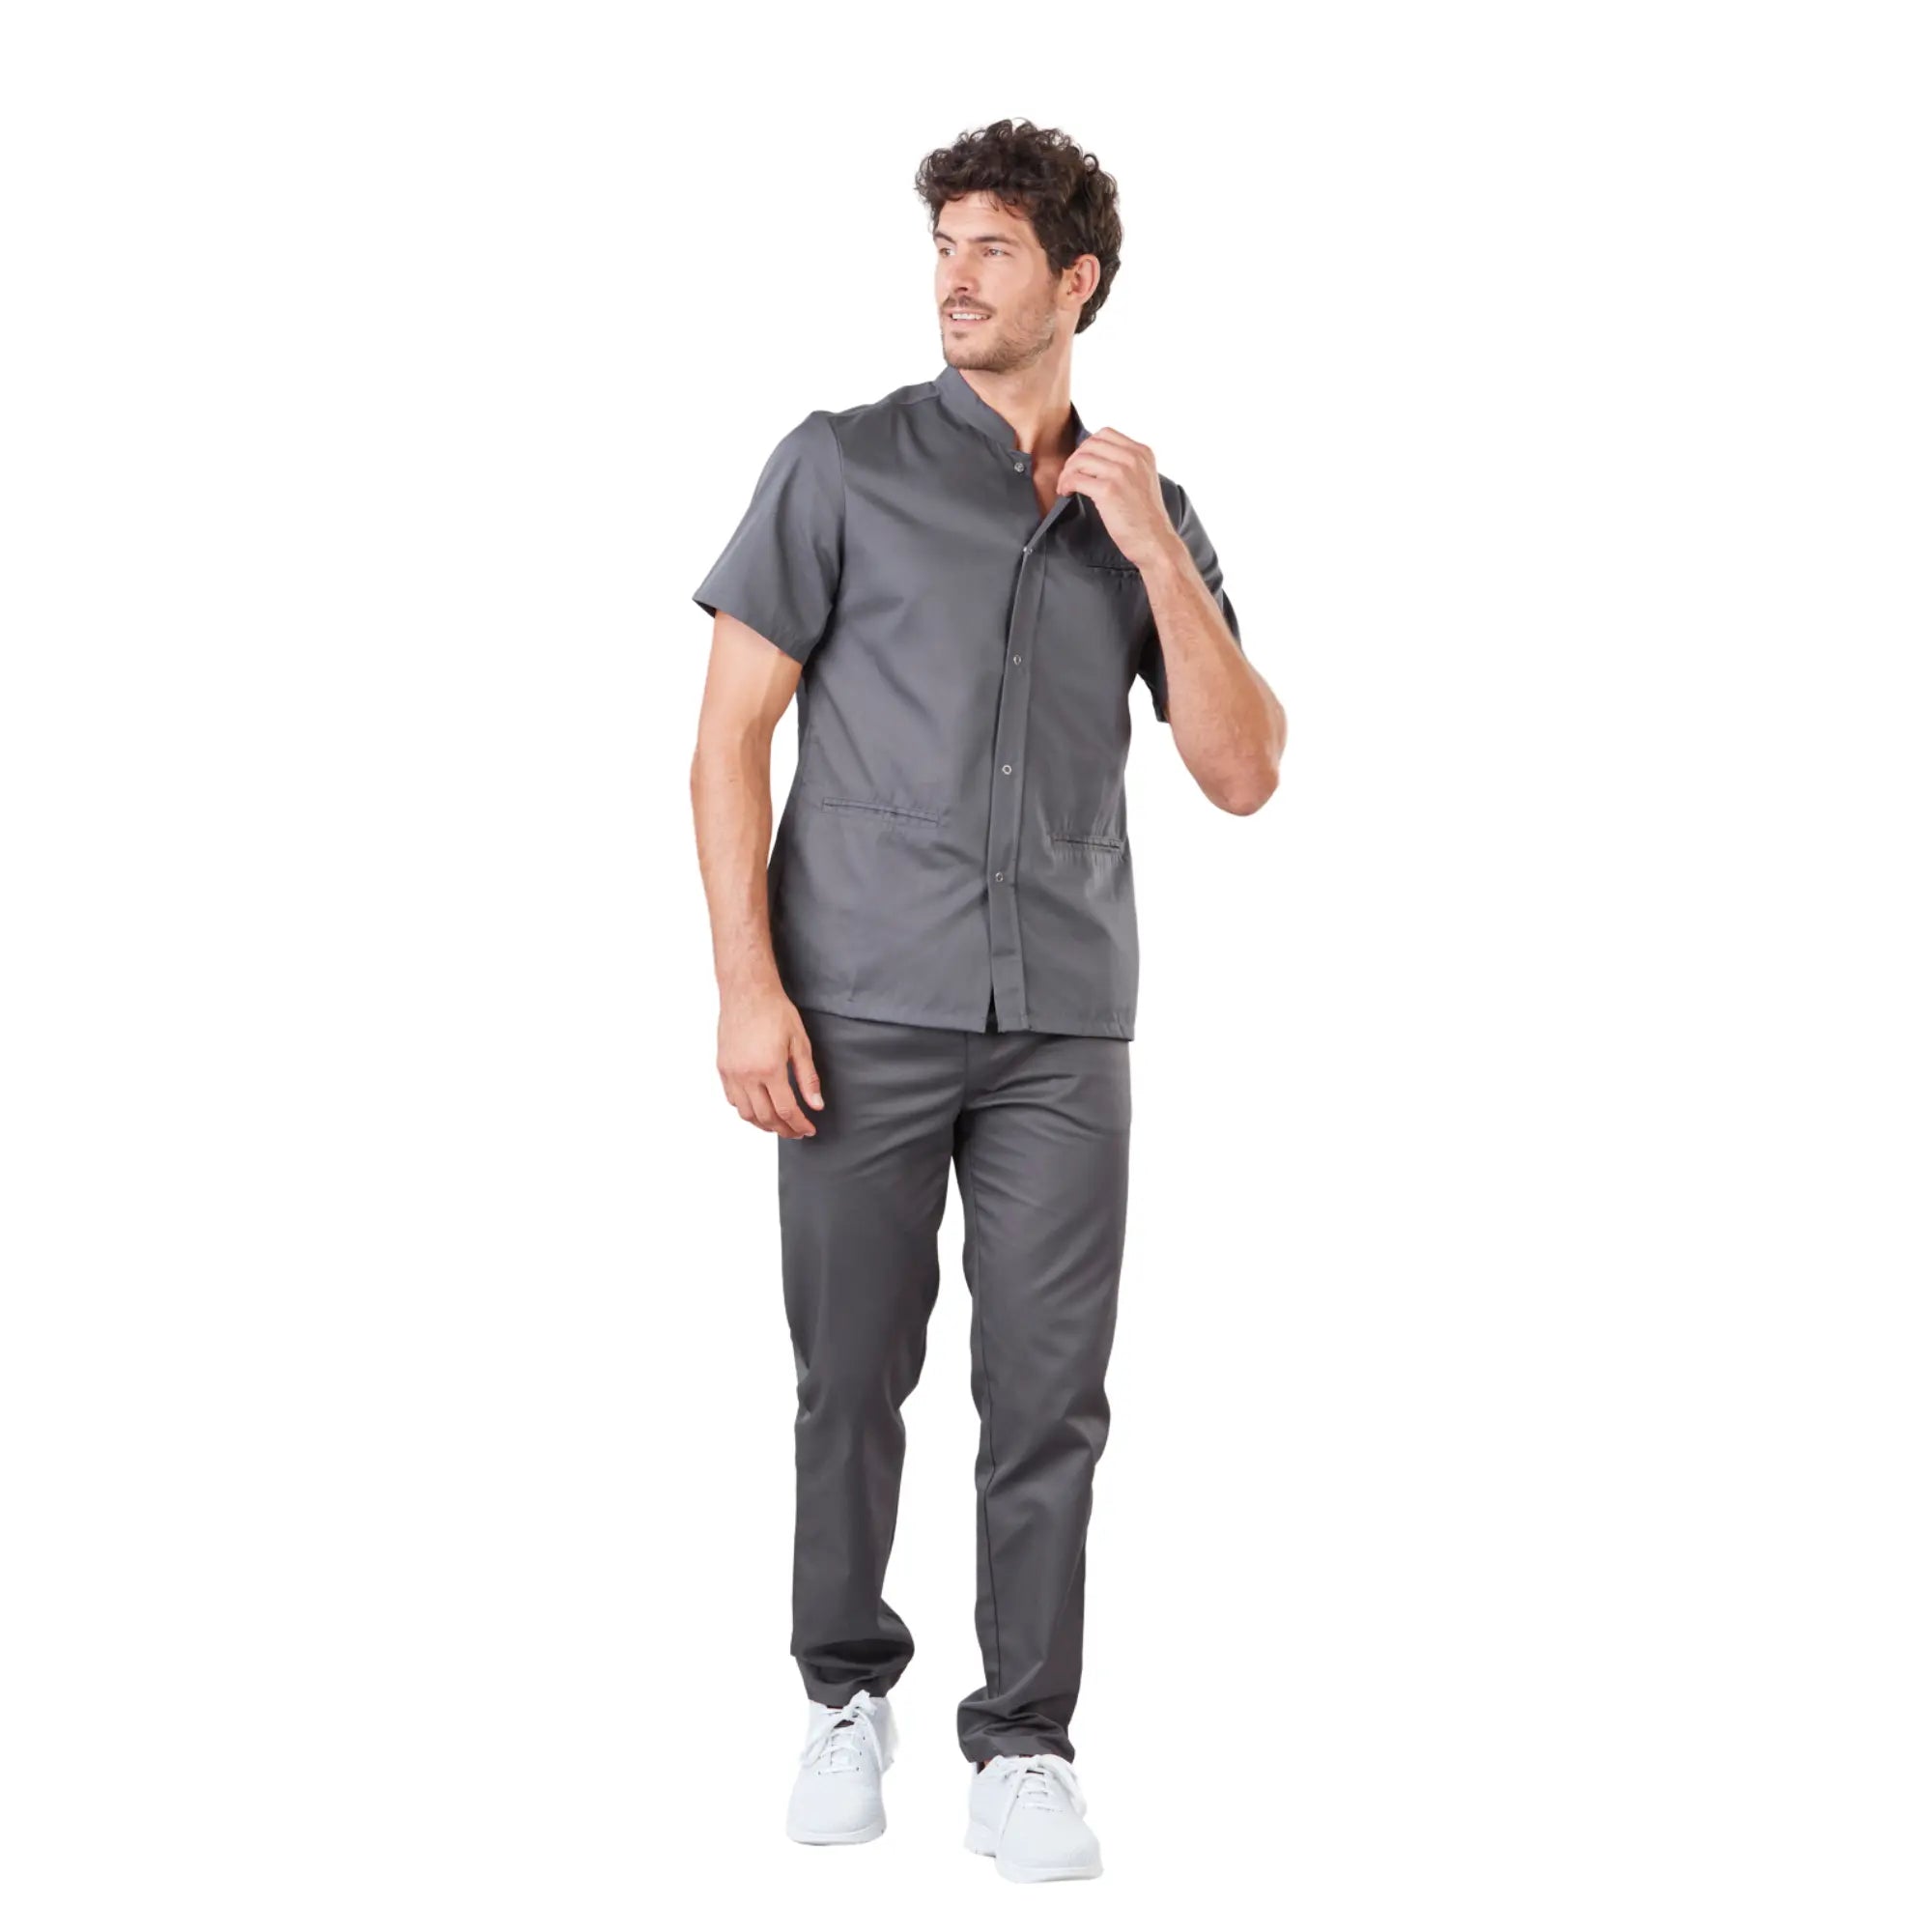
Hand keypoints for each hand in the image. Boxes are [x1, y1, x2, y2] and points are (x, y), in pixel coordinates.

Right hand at [717, 988, 823, 1136]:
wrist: (747, 992)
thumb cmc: (775, 1012)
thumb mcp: (800, 1043)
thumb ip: (808, 1077)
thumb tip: (816, 1105)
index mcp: (770, 1069)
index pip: (786, 1110)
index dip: (798, 1125)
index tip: (808, 1130)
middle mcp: (747, 1075)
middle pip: (765, 1117)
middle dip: (783, 1129)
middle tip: (796, 1132)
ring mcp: (732, 1073)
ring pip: (746, 1113)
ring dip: (763, 1124)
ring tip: (778, 1124)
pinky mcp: (722, 1068)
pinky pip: (732, 1099)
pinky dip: (746, 1110)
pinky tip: (758, 1108)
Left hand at [1055, 426, 1173, 567]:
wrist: (1154, 541)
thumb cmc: (1145, 517)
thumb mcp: (1143, 479)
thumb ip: (1126, 464)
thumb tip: (1094, 459)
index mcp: (1142, 452)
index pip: (1105, 433)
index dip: (1087, 446)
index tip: (1082, 464)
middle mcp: (1133, 457)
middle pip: (1090, 444)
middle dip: (1074, 459)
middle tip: (1069, 476)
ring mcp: (1121, 472)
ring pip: (1080, 460)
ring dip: (1067, 473)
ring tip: (1066, 487)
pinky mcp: (1108, 490)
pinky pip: (1076, 478)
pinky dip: (1066, 484)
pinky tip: (1067, 493)